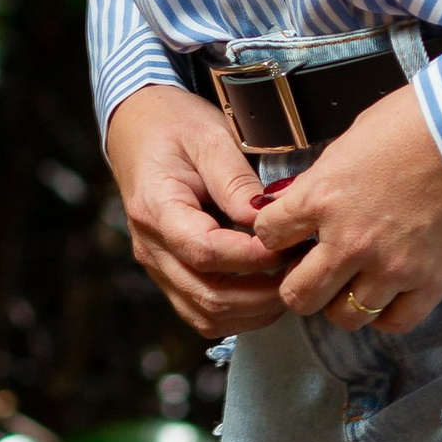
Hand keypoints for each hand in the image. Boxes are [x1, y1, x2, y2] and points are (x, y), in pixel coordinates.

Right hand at [104, 85, 291, 338]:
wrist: (138, 129)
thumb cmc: (175, 126)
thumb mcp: (209, 137)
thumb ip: (236, 181)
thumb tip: (266, 220)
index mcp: (156, 209)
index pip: (206, 251)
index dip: (253, 258)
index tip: (291, 245)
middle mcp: (151, 248)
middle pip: (208, 296)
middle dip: (264, 293)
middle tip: (303, 269)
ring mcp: (158, 266)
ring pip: (207, 315)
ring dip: (255, 311)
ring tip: (291, 282)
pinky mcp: (169, 275)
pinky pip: (202, 312)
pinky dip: (240, 313)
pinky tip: (268, 290)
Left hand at [253, 83, 441, 335]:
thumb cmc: (417, 123)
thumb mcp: (353, 140)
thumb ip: (325, 179)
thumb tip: (308, 200)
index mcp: (323, 197)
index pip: (270, 234)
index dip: (274, 234)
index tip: (286, 234)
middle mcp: (350, 241)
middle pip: (299, 295)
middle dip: (299, 286)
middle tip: (312, 274)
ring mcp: (392, 268)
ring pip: (346, 317)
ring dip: (343, 303)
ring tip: (353, 286)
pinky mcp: (432, 282)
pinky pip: (395, 322)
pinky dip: (385, 315)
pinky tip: (387, 297)